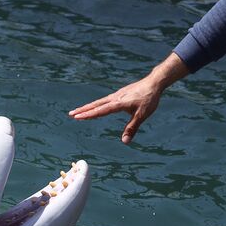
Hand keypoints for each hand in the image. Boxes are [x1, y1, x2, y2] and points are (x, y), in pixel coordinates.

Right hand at [68, 53, 187, 143]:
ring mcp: (117, 95)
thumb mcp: (142, 115)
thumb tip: (125, 142)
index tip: (77, 117)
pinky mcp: (120, 94)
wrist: (154, 83)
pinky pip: (105, 100)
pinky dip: (97, 104)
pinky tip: (97, 106)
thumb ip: (132, 128)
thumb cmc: (149, 99)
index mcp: (118, 103)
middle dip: (83, 110)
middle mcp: (115, 98)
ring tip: (79, 111)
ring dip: (88, 106)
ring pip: (99, 102)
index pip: (100, 110)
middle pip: (95, 105)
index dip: (88, 114)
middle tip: (71, 114)